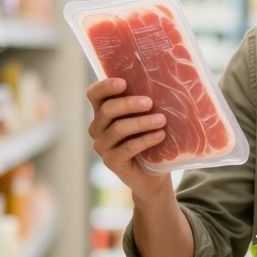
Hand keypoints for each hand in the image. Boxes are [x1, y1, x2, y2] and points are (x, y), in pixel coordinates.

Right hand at [86, 78, 171, 199]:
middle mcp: (97, 128)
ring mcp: (102, 146)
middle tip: (150, 103)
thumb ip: (144, 103)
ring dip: (142, 122)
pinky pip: (128, 147)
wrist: (152, 174)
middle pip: (107, 109)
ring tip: (162, 120)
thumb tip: (160, 82)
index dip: (105, 86)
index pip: (94, 94)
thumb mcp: (146, 117)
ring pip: (118, 129)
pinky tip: (160, 135)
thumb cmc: (150, 138)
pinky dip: (146, 139)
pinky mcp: (111, 161)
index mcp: (103, 112)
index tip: (124, 83)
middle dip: (129, 104)